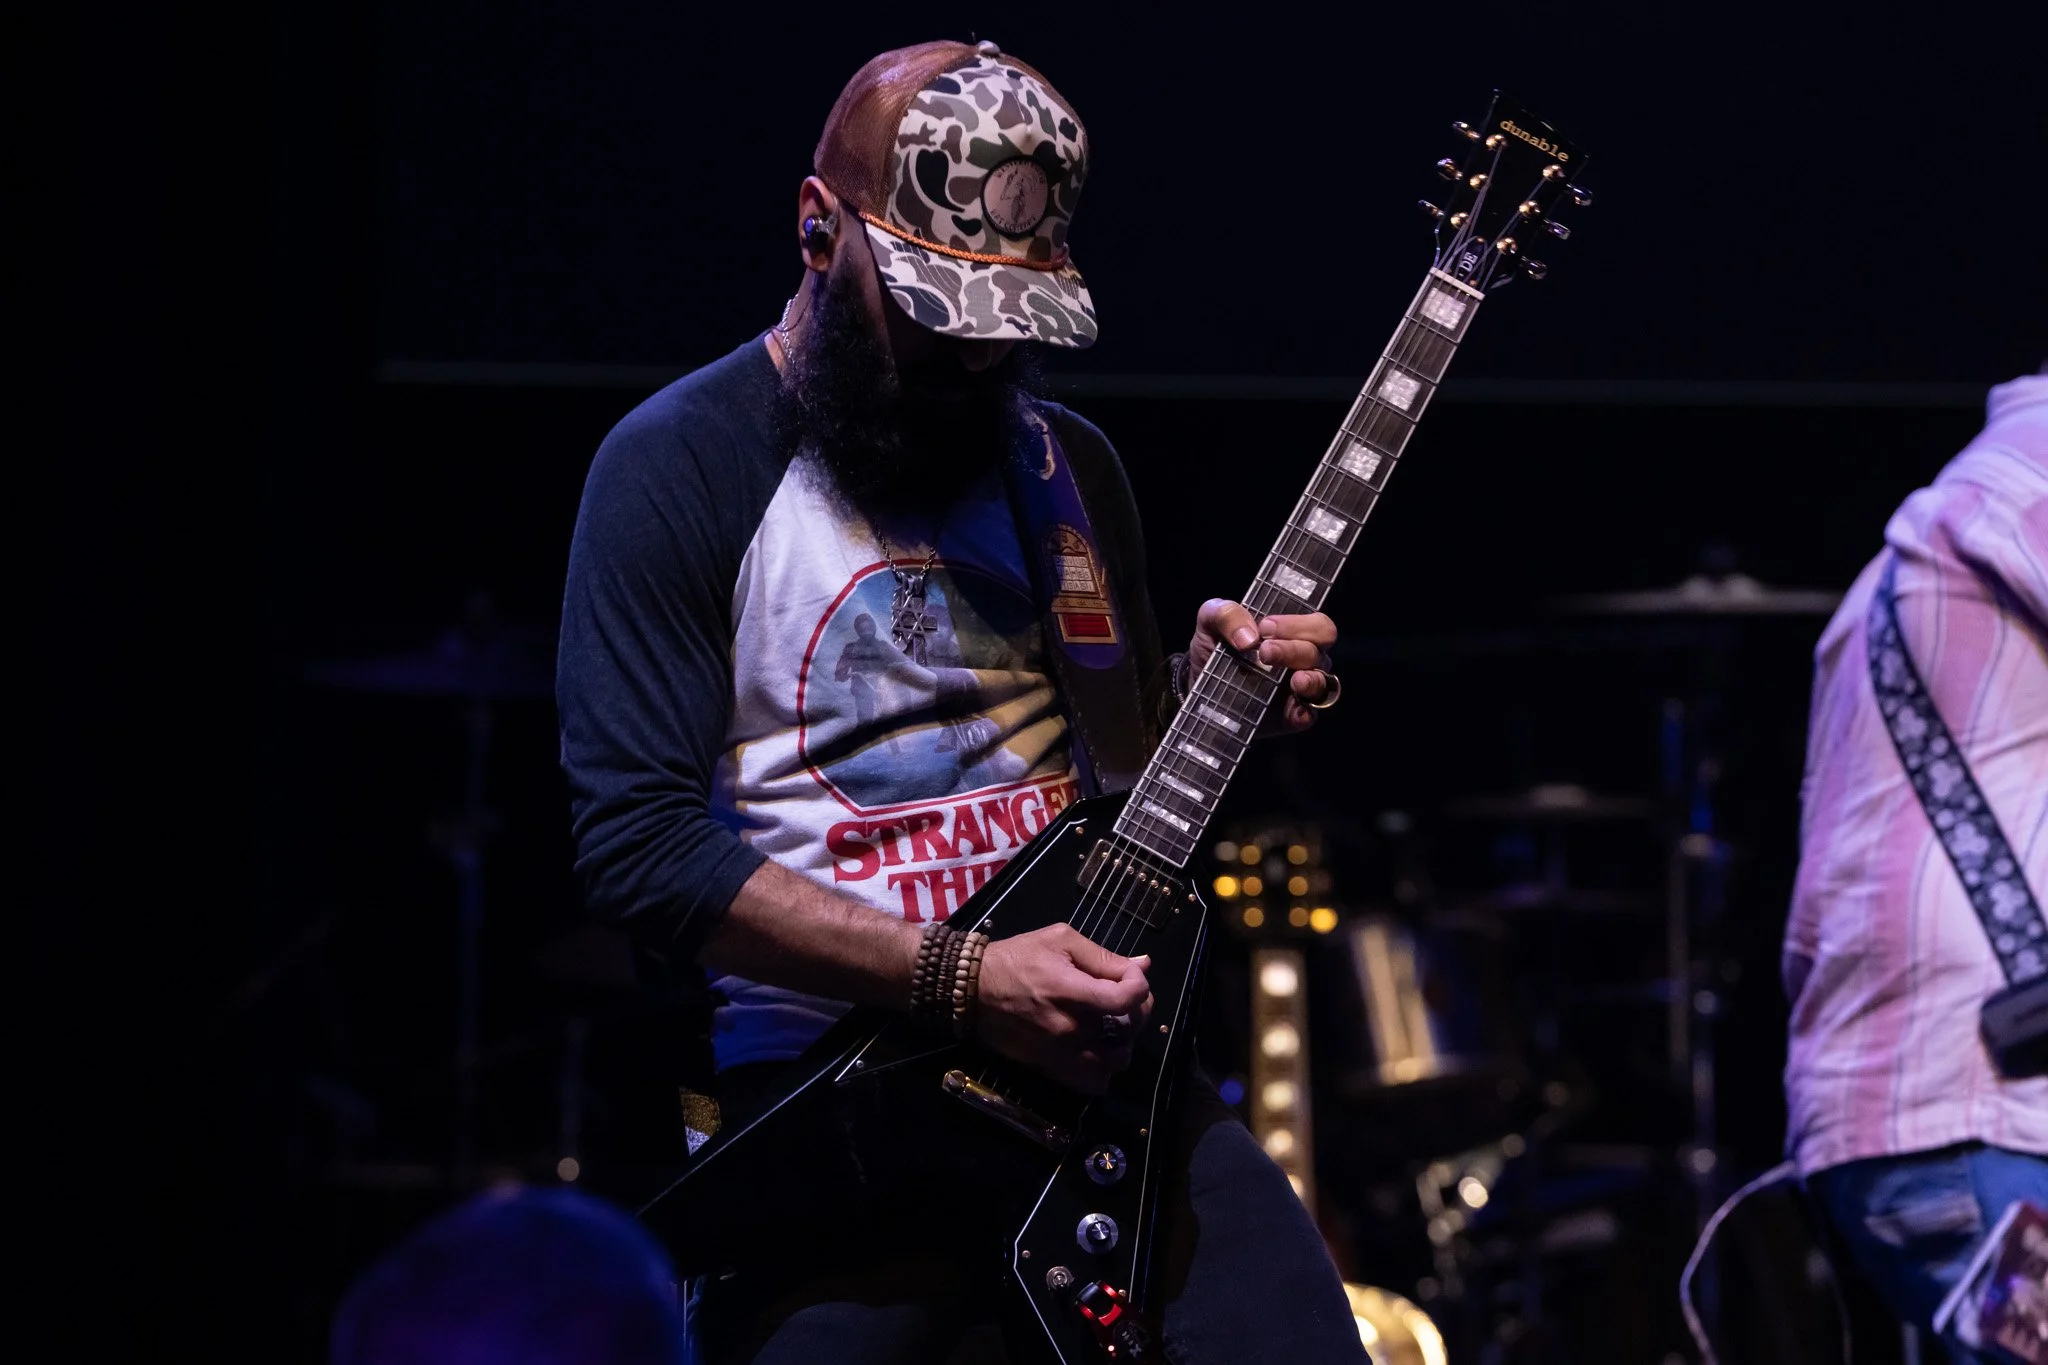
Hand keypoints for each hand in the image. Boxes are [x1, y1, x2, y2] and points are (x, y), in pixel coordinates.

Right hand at [975, 924, 1152, 1093]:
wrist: (971, 989)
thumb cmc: (1017, 958)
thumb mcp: (1059, 941)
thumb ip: (1103, 956)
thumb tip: (1143, 964)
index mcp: (1070, 990)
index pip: (1126, 999)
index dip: (1140, 986)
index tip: (1131, 976)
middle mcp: (1068, 1027)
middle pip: (1127, 1032)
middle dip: (1136, 1013)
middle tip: (1124, 999)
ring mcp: (1058, 1052)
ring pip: (1113, 1063)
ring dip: (1120, 1045)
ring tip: (1111, 1027)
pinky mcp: (1048, 1067)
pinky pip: (1089, 1082)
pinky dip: (1101, 1070)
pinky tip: (1096, 1050)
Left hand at [1188, 599, 1338, 733]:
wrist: (1196, 685)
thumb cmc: (1214, 646)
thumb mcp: (1211, 621)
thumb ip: (1226, 614)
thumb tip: (1248, 637)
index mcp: (1291, 631)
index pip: (1317, 623)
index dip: (1299, 624)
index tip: (1266, 627)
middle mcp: (1302, 656)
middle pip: (1321, 648)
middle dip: (1295, 647)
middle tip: (1265, 651)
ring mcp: (1300, 687)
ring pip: (1321, 679)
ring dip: (1308, 677)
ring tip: (1290, 679)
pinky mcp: (1291, 715)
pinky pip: (1310, 714)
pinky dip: (1304, 711)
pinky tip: (1289, 706)